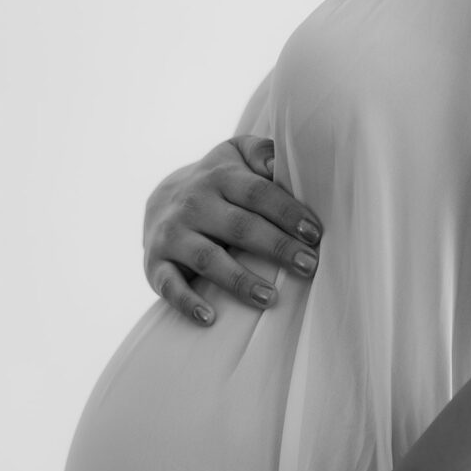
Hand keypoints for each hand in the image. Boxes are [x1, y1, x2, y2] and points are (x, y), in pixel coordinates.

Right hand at [143, 135, 322, 325]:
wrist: (160, 204)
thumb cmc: (216, 184)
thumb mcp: (235, 156)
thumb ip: (261, 152)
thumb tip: (280, 162)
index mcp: (219, 177)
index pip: (258, 193)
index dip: (287, 213)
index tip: (315, 234)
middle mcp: (193, 204)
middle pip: (239, 227)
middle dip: (276, 247)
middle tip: (309, 266)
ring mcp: (172, 235)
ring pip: (207, 259)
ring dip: (239, 280)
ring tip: (270, 298)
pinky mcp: (155, 264)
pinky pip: (170, 286)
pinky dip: (187, 303)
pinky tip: (210, 318)